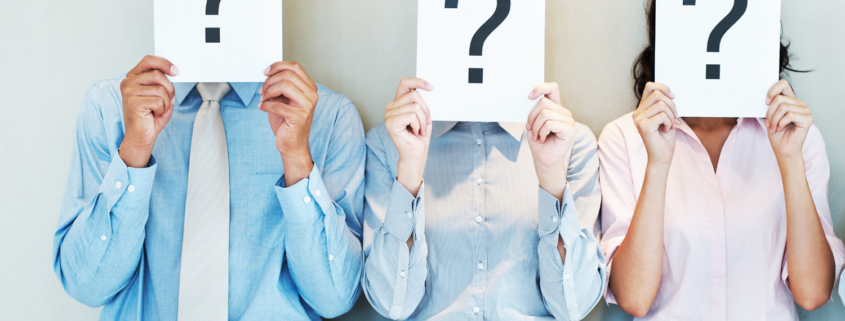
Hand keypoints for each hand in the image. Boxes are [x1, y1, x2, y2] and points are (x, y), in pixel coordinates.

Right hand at [118, 55, 177, 167]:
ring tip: (156, 110)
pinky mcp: (133, 102)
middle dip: (169, 89)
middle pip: (158, 75)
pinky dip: (162, 110)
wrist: (141, 137)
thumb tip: (173, 72)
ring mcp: (128, 91)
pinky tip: (153, 115)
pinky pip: (159, 101)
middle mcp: (128, 82)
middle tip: (166, 101)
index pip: (149, 60)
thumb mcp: (160, 96)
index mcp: (133, 77)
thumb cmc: (150, 117)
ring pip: (160, 89)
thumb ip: (164, 83)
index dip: (164, 63)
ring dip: (165, 102)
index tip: (175, 71)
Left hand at [258, 61, 318, 183]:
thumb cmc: (287, 122)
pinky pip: (278, 105)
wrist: (293, 145)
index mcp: (310, 88)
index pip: (295, 67)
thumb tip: (268, 73)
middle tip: (262, 91)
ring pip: (284, 86)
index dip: (278, 66)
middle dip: (270, 81)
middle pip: (288, 75)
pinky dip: (266, 105)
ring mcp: (307, 106)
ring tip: (263, 99)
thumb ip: (281, 85)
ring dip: (268, 91)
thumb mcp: (284, 99)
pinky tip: (263, 108)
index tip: (266, 72)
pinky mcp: (300, 117)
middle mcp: (312, 95)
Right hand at [386, 78, 432, 195]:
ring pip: (415, 106)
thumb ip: (422, 101)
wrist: (416, 154)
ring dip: (423, 120)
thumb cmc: (420, 136)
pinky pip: (411, 116)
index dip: (418, 81)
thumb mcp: (424, 115)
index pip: (405, 83)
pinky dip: (418, 125)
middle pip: (414, 94)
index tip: (431, 87)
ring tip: (420, 130)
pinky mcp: (391, 123)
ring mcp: (389, 115)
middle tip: (426, 123)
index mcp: (398, 103)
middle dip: (425, 109)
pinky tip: (414, 133)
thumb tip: (427, 87)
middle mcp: (391, 107)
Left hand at [526, 83, 575, 199]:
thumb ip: (534, 110)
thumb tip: (530, 98)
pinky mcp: (570, 129)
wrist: (544, 159)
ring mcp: (569, 120)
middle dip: (532, 116)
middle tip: (530, 129)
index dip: (540, 88)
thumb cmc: (538, 141)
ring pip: (545, 113)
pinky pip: (550, 124)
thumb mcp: (532, 123)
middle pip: (543, 102)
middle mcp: (564, 112)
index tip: (529, 96)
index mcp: (555, 107)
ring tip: (537, 136)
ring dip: (536, 127)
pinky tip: (543, 139)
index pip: (552, 88)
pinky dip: (542, 132)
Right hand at [633, 82, 678, 169]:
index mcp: (641, 109)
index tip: (673, 97)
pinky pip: (662, 115)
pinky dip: (669, 122)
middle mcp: (637, 113)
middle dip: (671, 104)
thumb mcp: (666, 116)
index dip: (664, 88)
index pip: (650, 86)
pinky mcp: (643, 126)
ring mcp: (638, 119)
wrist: (662, 156)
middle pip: (657, 94)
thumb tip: (668, 93)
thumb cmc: (665, 138)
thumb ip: (664, 104)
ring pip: (661, 104)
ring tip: (669, 124)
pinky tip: (666, 130)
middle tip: (674, 117)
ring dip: (670, 115)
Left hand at [765, 79, 811, 161]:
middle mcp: (799, 104)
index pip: (783, 84)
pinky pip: (789, 115)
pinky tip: (780, 129)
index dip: (772, 90)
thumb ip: (771, 104)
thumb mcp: (770, 116)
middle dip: (769, 113)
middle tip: (769, 123)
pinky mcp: (807, 119)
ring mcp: (805, 111)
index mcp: (791, 100)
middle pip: (779, 98)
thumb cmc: (777, 133)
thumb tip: (766, 97)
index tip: (766, 102)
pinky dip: (781, 123)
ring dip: (774, 119)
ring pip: (783, 107)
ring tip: (774, 127)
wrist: (783, 149)